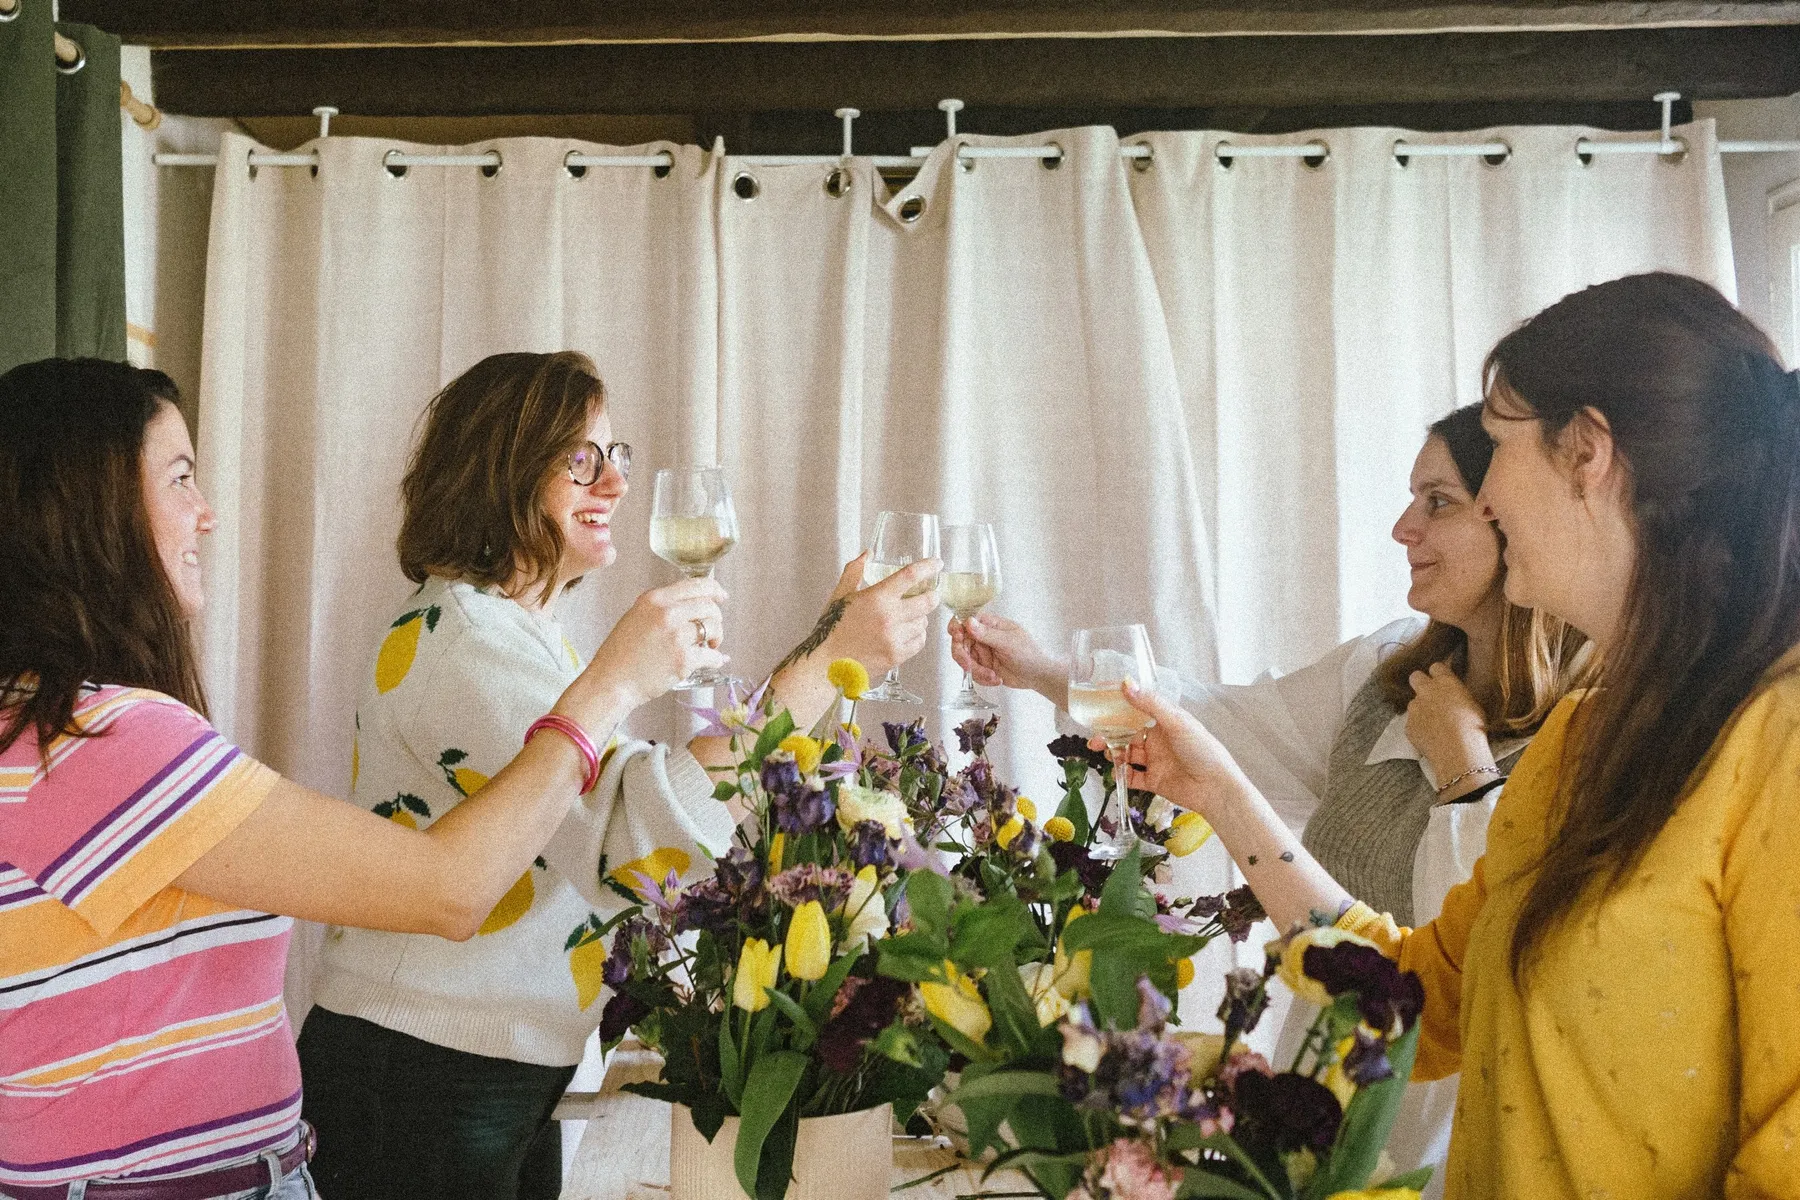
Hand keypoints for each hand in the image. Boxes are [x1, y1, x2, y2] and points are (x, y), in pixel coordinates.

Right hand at [564, 576, 728, 720]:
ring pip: (713, 627)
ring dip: (716, 638)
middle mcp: (667, 613)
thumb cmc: (621, 654)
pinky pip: (712, 655)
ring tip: (709, 647)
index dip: (714, 589)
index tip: (721, 596)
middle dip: (716, 618)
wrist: (612, 681)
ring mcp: (677, 636)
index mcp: (655, 599)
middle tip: (712, 631)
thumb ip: (662, 607)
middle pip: (709, 606)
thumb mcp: (637, 616)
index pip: (695, 584)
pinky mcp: (684, 659)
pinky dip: (716, 659)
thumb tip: (691, 605)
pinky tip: (714, 660)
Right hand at [816, 552, 938, 676]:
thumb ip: (855, 571)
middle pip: (927, 601)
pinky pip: (919, 641)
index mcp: (877, 598)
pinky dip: (917, 635)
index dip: (928, 567)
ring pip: (923, 622)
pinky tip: (906, 633)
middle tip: (929, 594)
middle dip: (931, 595)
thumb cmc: (832, 628)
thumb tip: (867, 554)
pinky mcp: (897, 656)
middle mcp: (890, 617)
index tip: (936, 564)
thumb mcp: (841, 595)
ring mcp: (895, 638)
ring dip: (920, 617)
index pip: (910, 576)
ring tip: (909, 617)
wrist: (827, 663)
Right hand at [948, 612, 1066, 700]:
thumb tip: (968, 621)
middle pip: (959, 643)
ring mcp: (982, 652)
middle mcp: (982, 637)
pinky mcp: (982, 667)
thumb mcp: (1008, 642)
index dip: (957, 628)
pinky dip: (983, 678)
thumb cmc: (1029, 653)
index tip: (957, 637)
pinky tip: (997, 679)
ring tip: (993, 676)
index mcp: (989, 624)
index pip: (965, 621)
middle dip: (963, 657)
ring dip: (977, 671)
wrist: (1038, 675)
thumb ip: (987, 633)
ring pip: (964, 660)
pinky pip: (973, 673)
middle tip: (970, 666)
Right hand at [1101, 680, 1249, 820]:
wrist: (1215, 788)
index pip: (1138, 712)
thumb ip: (1150, 704)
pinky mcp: (1154, 781)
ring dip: (1114, 753)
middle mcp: (1159, 740)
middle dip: (1110, 735)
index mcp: (1166, 722)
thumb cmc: (1202, 749)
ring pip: (1128, 754)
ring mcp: (1156, 761)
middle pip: (1128, 735)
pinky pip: (1133, 777)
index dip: (1119, 710)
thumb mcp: (1177, 722)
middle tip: (1093, 738)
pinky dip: (1122, 775)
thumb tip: (1127, 683)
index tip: (1100, 708)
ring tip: (1104, 753)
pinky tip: (1116, 772)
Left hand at [1405, 662, 1493, 796]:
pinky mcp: (1408, 725)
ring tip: (1435, 725)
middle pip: (1415, 677)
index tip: (1442, 683)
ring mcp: (1414, 708)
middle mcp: (1426, 691)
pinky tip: (1431, 738)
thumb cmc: (1474, 727)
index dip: (1438, 675)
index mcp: (1445, 682)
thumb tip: (1454, 696)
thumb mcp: (1473, 703)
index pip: (1436, 667)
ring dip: (1421, 710)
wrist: (1458, 750)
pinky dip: (1419, 729)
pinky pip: (1412, 724)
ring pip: (1413, 703)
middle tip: (1430, 696)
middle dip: (1420, 683)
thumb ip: (1457, 694)